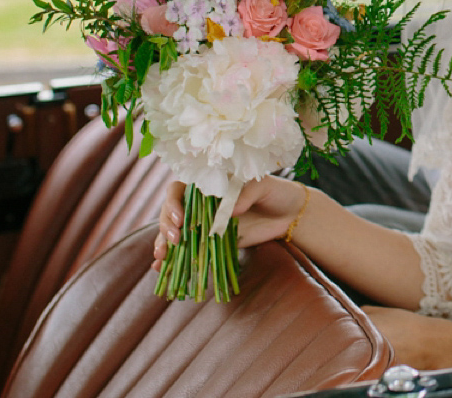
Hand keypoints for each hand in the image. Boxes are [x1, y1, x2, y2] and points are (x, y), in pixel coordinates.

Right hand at [151, 176, 307, 270]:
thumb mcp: (263, 186)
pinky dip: (174, 259)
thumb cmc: (275, 192)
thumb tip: (231, 210)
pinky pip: (189, 250)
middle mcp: (202, 203)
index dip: (174, 203)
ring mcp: (205, 223)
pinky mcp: (212, 242)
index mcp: (209, 184)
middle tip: (174, 240)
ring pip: (174, 232)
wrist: (290, 214)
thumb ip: (245, 194)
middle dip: (166, 226)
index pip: (179, 189)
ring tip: (161, 257)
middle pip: (171, 212)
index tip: (180, 219)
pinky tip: (161, 268)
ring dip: (163, 243)